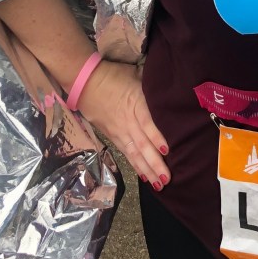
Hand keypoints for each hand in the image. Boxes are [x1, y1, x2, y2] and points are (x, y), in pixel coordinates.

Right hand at [77, 59, 170, 187]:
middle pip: (143, 144)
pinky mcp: (113, 136)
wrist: (86, 82)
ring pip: (135, 153)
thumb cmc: (114, 75)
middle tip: (167, 178)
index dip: (157, 136)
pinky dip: (136, 165)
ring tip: (159, 184)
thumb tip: (171, 87)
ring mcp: (120, 131)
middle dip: (155, 162)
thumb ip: (152, 86)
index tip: (168, 150)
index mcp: (136, 103)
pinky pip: (126, 153)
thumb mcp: (136, 74)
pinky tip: (145, 177)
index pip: (147, 122)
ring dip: (147, 169)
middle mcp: (128, 121)